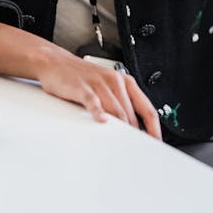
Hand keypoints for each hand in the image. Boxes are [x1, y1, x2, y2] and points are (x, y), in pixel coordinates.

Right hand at [0, 17, 161, 139]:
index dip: (153, 127)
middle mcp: (114, 81)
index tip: (156, 142)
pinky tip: (101, 121)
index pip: (146, 108)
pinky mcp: (82, 87)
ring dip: (120, 128)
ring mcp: (98, 83)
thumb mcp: (106, 87)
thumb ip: (120, 104)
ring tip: (121, 144)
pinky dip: (98, 112)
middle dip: (134, 134)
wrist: (56, 62)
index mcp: (125, 82)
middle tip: (135, 150)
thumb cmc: (82, 77)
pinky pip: (93, 101)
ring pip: (115, 110)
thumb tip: (132, 128)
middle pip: (131, 113)